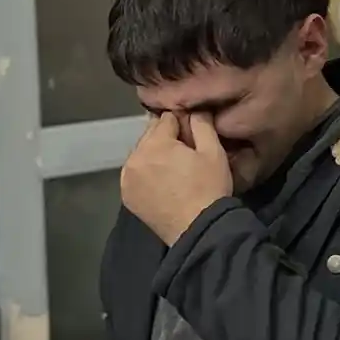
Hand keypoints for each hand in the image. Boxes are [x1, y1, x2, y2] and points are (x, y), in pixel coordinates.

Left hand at [121, 112, 233, 245]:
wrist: (198, 231)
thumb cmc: (209, 189)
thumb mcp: (213, 151)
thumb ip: (201, 124)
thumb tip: (193, 108)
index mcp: (155, 143)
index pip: (166, 119)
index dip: (182, 125)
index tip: (193, 137)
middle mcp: (134, 157)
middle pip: (150, 135)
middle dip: (165, 139)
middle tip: (184, 155)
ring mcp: (126, 178)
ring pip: (141, 154)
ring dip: (154, 156)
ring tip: (173, 171)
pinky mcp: (127, 195)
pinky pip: (135, 174)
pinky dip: (145, 174)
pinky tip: (161, 183)